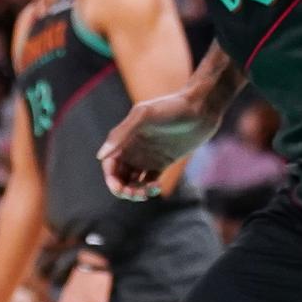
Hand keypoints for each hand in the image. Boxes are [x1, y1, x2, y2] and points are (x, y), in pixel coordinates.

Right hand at [98, 88, 217, 199]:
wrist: (201, 108)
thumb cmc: (171, 107)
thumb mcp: (144, 116)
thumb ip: (121, 134)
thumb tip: (100, 156)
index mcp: (125, 138)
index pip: (110, 164)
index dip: (110, 178)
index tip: (120, 188)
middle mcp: (134, 148)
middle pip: (119, 175)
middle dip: (122, 188)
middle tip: (134, 194)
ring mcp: (148, 156)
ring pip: (133, 181)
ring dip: (135, 191)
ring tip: (149, 191)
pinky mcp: (163, 161)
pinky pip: (149, 180)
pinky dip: (149, 188)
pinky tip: (156, 186)